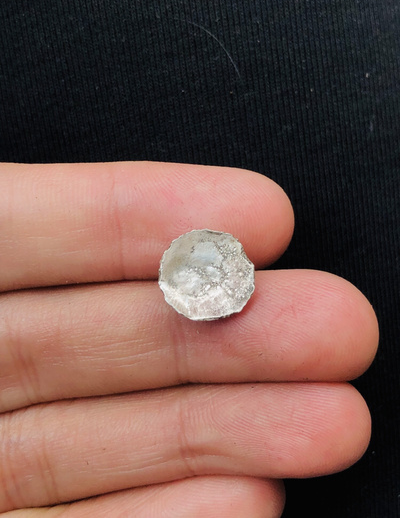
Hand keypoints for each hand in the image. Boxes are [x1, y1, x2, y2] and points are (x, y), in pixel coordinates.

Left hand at [0, 162, 377, 516]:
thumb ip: (9, 223)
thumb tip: (113, 216)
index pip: (34, 230)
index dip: (140, 217)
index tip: (252, 213)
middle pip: (101, 337)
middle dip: (226, 329)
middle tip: (331, 320)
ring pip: (112, 436)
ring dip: (230, 432)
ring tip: (328, 422)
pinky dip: (168, 516)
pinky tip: (247, 495)